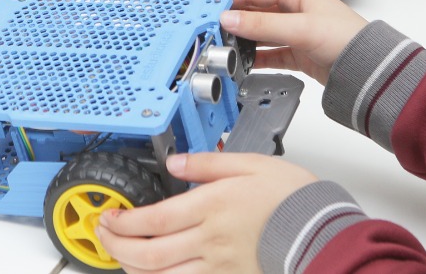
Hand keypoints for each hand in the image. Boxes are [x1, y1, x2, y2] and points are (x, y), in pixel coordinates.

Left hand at [97, 152, 316, 273]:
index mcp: (211, 207)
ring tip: (122, 256)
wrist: (322, 232)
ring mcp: (219, 266)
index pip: (153, 220)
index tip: (109, 216)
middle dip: (117, 247)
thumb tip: (175, 163)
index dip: (123, 222)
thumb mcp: (250, 164)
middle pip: (149, 254)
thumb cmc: (292, 198)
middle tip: (103, 236)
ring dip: (134, 269)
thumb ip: (207, 164)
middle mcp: (210, 240)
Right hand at [219, 0, 368, 85]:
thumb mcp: (301, 28)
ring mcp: (294, 32)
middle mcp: (294, 10)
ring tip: (224, 45)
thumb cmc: (348, 39)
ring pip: (260, 32)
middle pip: (255, 10)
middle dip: (234, 17)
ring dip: (243, 38)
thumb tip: (230, 18)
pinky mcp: (297, 53)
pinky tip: (244, 63)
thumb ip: (263, 24)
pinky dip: (256, 57)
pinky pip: (269, 53)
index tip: (210, 5)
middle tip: (212, 26)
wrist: (369, 71)